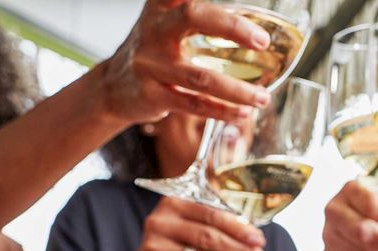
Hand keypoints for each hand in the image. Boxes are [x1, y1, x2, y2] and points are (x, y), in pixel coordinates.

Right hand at [102, 0, 271, 124]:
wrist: (115, 86)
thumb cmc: (153, 49)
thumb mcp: (168, 20)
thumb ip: (202, 15)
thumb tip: (251, 26)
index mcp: (162, 4)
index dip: (219, 7)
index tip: (249, 19)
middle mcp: (154, 28)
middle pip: (193, 16)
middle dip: (232, 27)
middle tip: (262, 42)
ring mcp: (151, 63)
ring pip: (201, 76)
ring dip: (237, 90)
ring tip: (262, 98)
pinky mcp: (152, 95)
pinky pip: (193, 104)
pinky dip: (222, 110)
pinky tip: (242, 113)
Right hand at [135, 196, 266, 250]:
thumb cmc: (178, 239)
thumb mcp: (190, 221)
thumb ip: (215, 219)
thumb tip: (253, 233)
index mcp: (173, 203)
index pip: (211, 215)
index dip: (238, 228)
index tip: (259, 239)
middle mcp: (161, 222)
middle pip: (208, 237)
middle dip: (240, 249)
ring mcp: (156, 246)